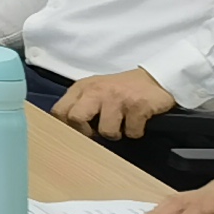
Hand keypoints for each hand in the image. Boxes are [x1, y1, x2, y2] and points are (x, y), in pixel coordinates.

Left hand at [54, 68, 182, 140]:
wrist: (154, 79)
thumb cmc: (119, 90)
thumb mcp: (93, 92)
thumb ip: (79, 106)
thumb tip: (68, 132)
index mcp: (81, 88)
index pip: (58, 111)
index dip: (66, 127)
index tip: (79, 131)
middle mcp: (96, 91)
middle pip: (75, 118)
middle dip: (86, 132)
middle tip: (98, 132)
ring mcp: (117, 97)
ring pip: (106, 131)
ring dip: (116, 134)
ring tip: (122, 124)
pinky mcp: (137, 105)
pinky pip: (131, 132)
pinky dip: (136, 132)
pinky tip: (138, 121)